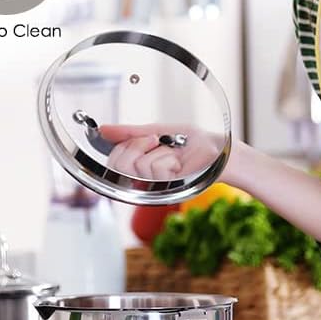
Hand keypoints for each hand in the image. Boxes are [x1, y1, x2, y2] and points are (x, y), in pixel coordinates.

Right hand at [98, 124, 223, 181]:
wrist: (217, 149)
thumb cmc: (192, 141)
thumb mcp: (157, 130)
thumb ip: (129, 133)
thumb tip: (103, 130)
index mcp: (138, 165)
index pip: (112, 160)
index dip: (125, 145)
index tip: (148, 138)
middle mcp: (143, 179)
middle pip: (118, 165)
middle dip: (139, 145)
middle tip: (159, 142)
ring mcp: (155, 187)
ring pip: (138, 166)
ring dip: (159, 152)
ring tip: (174, 154)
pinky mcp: (167, 190)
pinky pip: (155, 170)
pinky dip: (169, 159)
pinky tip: (179, 163)